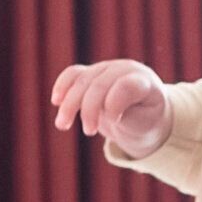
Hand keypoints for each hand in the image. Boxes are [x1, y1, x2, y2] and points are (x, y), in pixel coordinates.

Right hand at [50, 58, 173, 157]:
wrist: (144, 113)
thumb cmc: (145, 120)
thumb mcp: (144, 124)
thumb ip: (126, 115)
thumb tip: (105, 109)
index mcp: (143, 81)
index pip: (126, 86)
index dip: (115, 103)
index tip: (114, 121)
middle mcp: (124, 70)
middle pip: (100, 84)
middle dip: (89, 109)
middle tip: (88, 132)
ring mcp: (107, 69)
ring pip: (82, 80)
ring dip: (70, 103)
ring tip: (62, 125)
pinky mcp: (92, 73)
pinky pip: (73, 74)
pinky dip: (63, 86)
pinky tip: (56, 101)